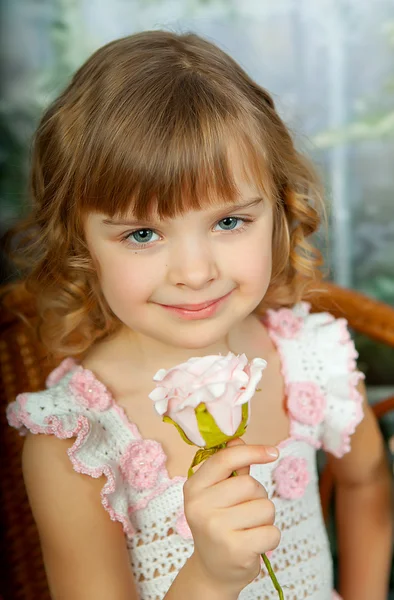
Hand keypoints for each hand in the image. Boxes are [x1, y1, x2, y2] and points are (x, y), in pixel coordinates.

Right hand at [183, 438, 279, 594]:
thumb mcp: (217, 494)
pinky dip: (270, 538)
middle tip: (245, 512)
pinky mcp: (235, 549)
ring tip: (248, 528)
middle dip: (257, 496)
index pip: (224, 459)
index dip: (252, 451)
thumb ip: (229, 468)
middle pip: (250, 484)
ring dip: (265, 518)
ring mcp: (216, 529)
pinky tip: (254, 545)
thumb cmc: (219, 523)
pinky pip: (272, 531)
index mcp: (193, 488)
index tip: (273, 452)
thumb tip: (237, 440)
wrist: (213, 570)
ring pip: (265, 507)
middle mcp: (200, 507)